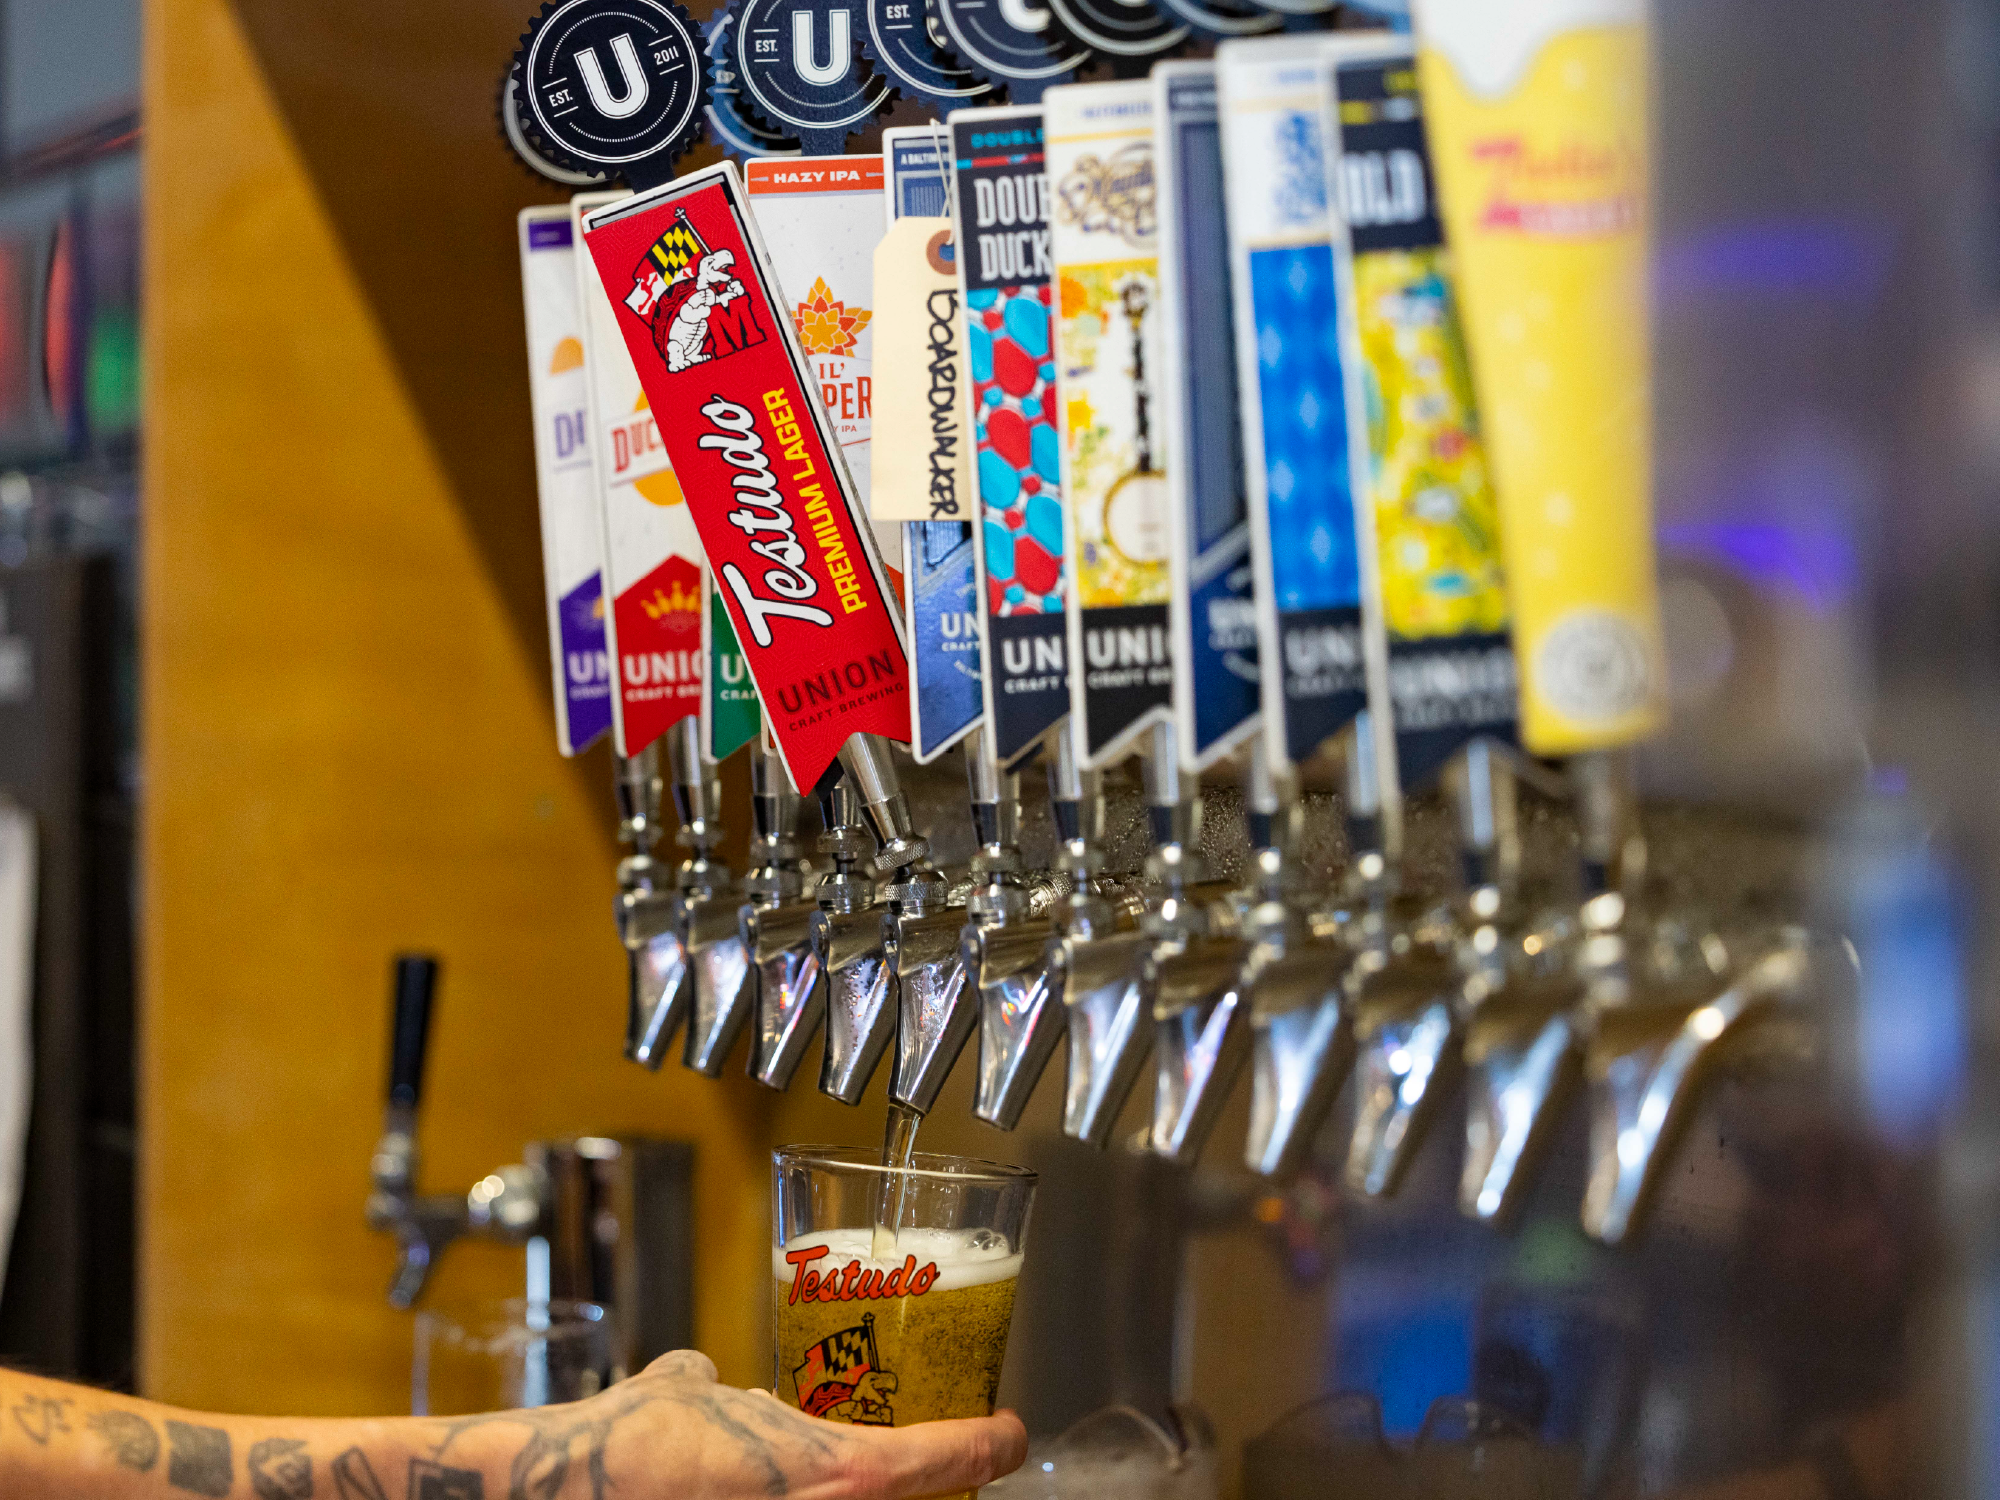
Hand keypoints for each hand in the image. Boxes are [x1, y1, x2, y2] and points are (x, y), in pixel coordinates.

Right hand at [429, 1350, 1028, 1499]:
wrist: (562, 1495)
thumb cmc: (624, 1448)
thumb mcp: (682, 1392)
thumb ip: (709, 1384)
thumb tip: (700, 1378)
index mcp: (840, 1477)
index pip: (951, 1460)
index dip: (990, 1444)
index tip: (1009, 1432)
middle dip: (932, 1490)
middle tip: (940, 1462)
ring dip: (872, 1496)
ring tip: (853, 1475)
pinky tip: (770, 1486)